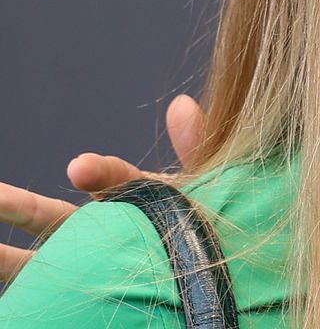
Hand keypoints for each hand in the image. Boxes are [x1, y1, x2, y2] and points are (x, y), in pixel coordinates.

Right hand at [0, 94, 204, 281]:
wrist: (223, 275)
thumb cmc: (214, 227)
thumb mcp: (210, 186)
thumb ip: (196, 147)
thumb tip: (181, 104)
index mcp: (134, 199)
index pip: (113, 179)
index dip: (100, 172)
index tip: (82, 169)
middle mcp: (103, 229)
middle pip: (52, 216)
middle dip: (20, 206)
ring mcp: (89, 261)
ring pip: (38, 256)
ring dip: (5, 252)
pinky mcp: (82, 290)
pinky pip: (46, 288)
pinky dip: (16, 279)